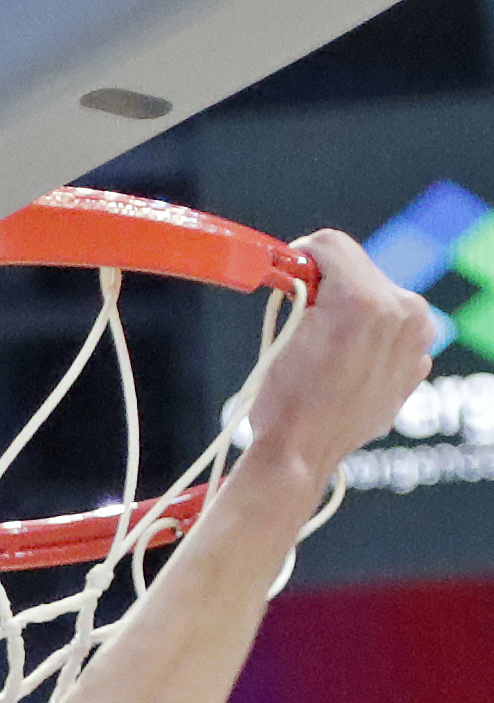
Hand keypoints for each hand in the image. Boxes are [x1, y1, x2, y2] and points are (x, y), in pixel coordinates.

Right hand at [244, 233, 435, 493]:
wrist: (303, 456)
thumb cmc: (284, 402)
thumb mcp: (284, 331)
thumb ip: (305, 285)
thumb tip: (309, 262)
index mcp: (365, 299)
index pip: (331, 246)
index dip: (300, 260)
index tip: (286, 280)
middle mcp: (404, 312)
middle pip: (359, 271)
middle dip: (329, 289)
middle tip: (303, 324)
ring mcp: (418, 340)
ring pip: (378, 298)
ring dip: (351, 312)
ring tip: (325, 351)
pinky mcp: (418, 362)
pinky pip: (391, 331)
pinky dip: (369, 340)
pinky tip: (346, 368)